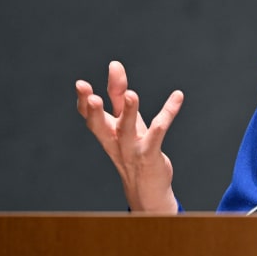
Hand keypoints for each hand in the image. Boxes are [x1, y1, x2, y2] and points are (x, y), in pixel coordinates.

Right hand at [75, 61, 183, 212]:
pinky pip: (158, 134)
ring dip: (129, 112)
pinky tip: (176, 98)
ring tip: (131, 94)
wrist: (146, 191)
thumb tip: (115, 64)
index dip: (83, 101)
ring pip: (127, 130)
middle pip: (100, 125)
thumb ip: (120, 96)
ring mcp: (132, 150)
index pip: (90, 116)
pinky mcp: (150, 155)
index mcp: (106, 133)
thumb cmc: (134, 151)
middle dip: (94, 111)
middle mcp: (115, 142)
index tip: (80, 84)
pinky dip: (167, 114)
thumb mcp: (126, 124)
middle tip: (91, 97)